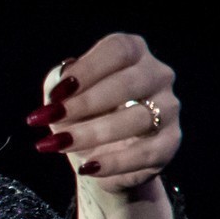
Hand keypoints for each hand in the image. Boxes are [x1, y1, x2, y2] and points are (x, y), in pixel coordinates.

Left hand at [28, 32, 181, 192]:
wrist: (101, 156)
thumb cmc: (81, 114)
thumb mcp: (63, 96)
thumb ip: (58, 85)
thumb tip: (60, 87)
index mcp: (134, 52)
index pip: (118, 50)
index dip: (87, 69)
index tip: (57, 93)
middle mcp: (157, 75)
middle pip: (127, 84)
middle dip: (85, 103)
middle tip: (50, 119)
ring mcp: (168, 109)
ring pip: (137, 118)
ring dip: (93, 132)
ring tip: (58, 144)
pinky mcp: (169, 143)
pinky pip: (146, 152)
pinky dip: (114, 162)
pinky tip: (87, 168)